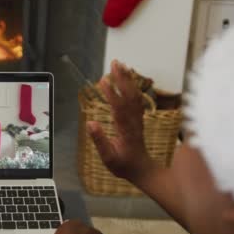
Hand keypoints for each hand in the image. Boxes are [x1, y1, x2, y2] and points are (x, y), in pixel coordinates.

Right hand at [86, 60, 153, 181]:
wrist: (142, 169)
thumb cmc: (124, 164)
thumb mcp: (108, 158)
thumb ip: (100, 141)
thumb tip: (90, 123)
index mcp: (125, 129)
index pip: (118, 107)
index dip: (111, 93)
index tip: (102, 81)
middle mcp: (133, 121)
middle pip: (128, 95)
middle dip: (121, 78)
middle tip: (114, 63)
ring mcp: (137, 118)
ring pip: (134, 95)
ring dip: (127, 78)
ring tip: (119, 65)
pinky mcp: (137, 118)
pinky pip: (136, 98)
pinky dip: (132, 85)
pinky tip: (127, 77)